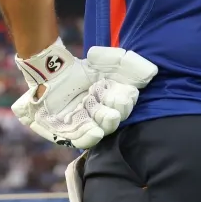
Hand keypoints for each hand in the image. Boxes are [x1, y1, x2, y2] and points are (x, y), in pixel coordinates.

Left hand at [11, 39, 156, 148]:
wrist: (49, 67)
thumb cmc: (81, 68)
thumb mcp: (108, 62)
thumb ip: (129, 65)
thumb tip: (151, 72)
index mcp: (109, 104)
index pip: (121, 106)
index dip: (125, 100)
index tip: (126, 93)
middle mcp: (96, 117)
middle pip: (110, 121)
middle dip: (115, 113)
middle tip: (116, 105)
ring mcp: (79, 127)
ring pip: (95, 131)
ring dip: (103, 125)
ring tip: (109, 118)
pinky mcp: (61, 133)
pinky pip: (75, 139)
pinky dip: (86, 137)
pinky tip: (95, 132)